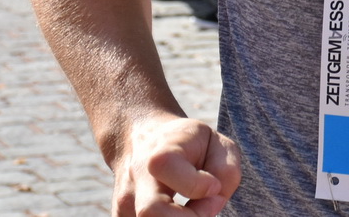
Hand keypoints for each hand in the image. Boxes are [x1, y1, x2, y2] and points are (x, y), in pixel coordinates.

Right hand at [111, 112, 239, 216]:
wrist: (143, 139)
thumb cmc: (189, 143)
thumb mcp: (217, 144)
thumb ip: (226, 172)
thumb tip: (214, 201)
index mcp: (161, 154)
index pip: (174, 176)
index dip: (199, 186)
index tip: (214, 186)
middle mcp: (137, 179)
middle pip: (150, 212)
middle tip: (209, 209)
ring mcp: (124, 201)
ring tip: (192, 210)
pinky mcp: (122, 216)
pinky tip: (176, 213)